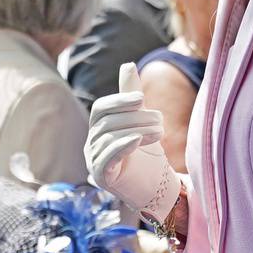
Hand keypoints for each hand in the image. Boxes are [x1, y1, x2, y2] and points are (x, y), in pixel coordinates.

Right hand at [85, 63, 181, 221]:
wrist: (155, 187)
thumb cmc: (146, 154)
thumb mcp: (140, 121)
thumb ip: (131, 96)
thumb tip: (127, 64)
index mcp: (98, 130)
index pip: (100, 109)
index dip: (119, 101)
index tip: (141, 98)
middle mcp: (91, 145)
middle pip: (107, 123)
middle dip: (135, 118)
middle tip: (160, 119)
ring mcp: (93, 162)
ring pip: (109, 138)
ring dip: (137, 130)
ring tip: (161, 131)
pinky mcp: (102, 177)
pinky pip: (107, 158)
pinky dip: (122, 146)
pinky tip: (138, 140)